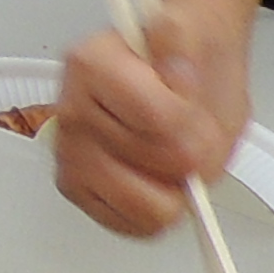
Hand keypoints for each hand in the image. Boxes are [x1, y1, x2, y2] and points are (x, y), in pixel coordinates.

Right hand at [51, 4, 251, 236]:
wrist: (178, 67)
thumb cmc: (185, 61)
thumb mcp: (205, 46)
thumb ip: (192, 57)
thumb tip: (180, 71)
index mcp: (92, 63)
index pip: (160, 120)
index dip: (196, 125)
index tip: (195, 108)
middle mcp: (70, 108)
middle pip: (154, 165)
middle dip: (187, 159)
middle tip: (185, 135)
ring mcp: (68, 152)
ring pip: (142, 204)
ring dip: (171, 190)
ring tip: (168, 159)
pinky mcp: (74, 187)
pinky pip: (130, 225)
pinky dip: (155, 213)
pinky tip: (154, 180)